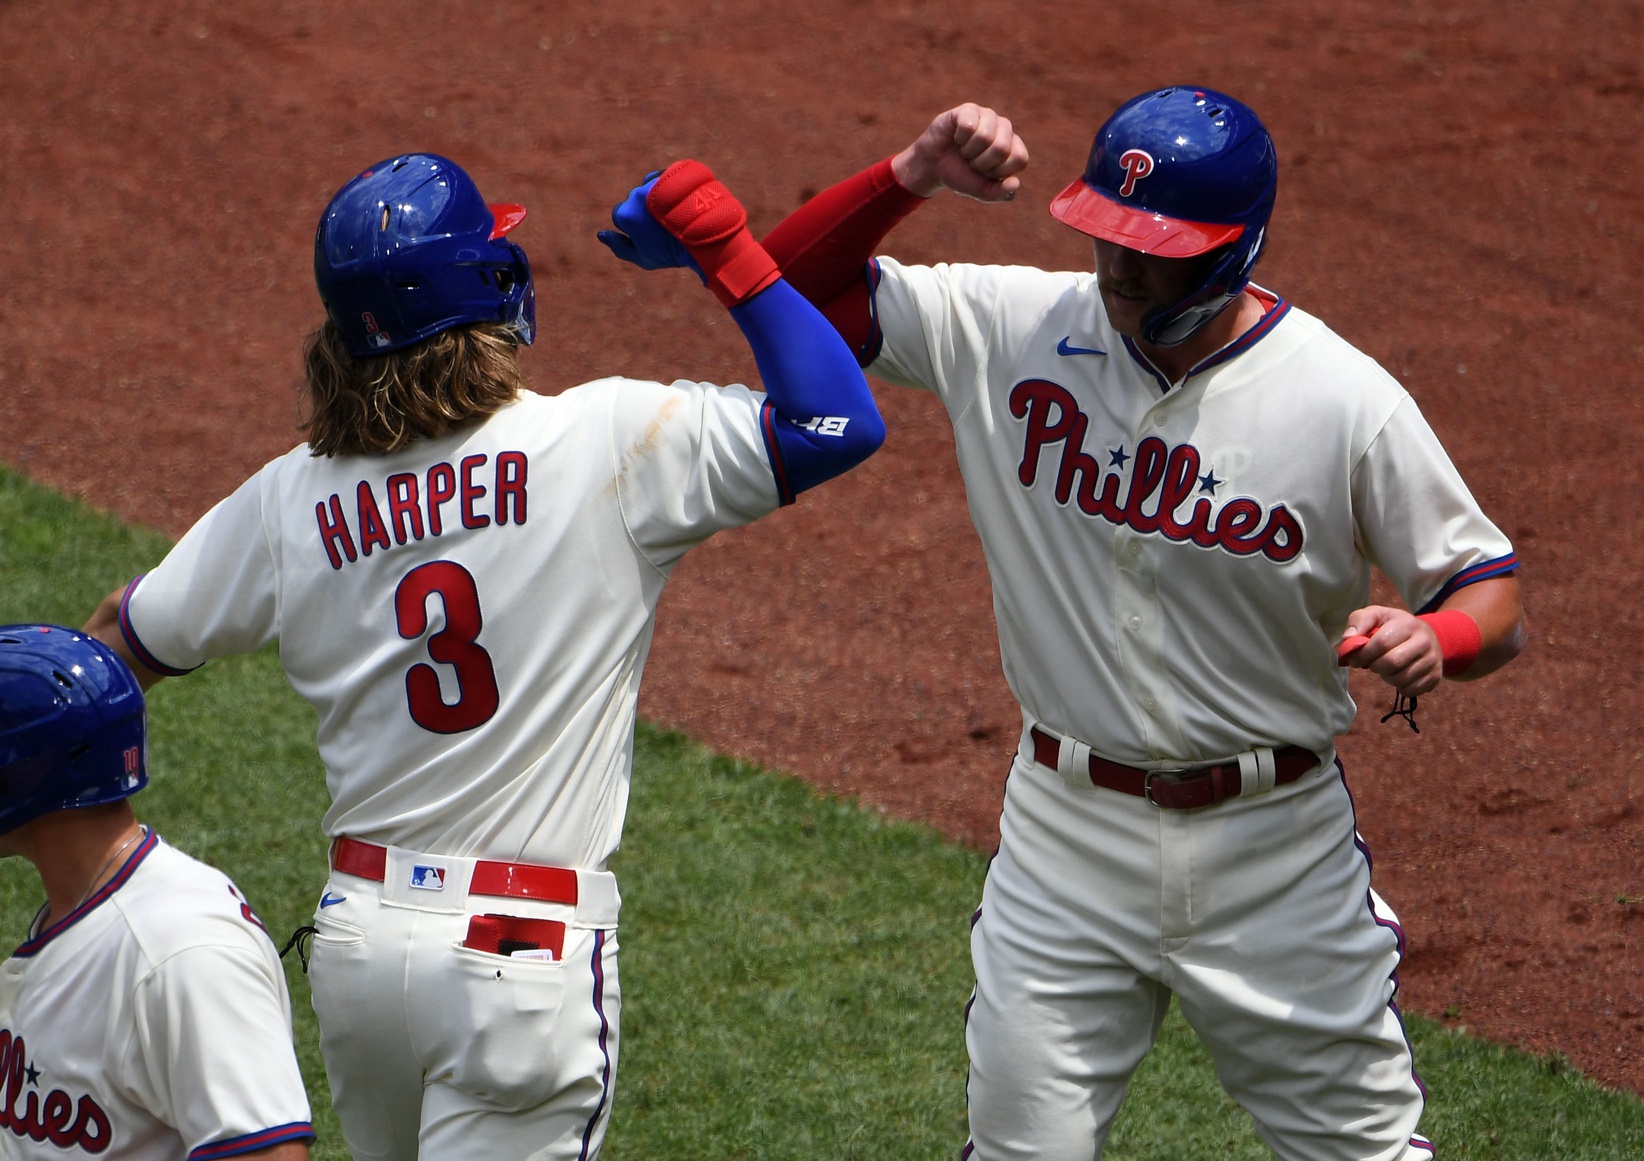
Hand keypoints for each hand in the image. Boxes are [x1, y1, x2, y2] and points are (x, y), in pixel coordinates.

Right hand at [596, 171, 701, 274]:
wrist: (706, 237)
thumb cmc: (672, 252)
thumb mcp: (643, 258)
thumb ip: (619, 247)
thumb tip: (601, 235)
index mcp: (627, 213)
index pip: (620, 216)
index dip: (634, 228)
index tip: (650, 236)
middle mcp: (638, 193)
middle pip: (635, 200)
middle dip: (647, 211)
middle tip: (667, 227)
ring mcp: (657, 181)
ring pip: (651, 187)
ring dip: (659, 197)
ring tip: (676, 213)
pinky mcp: (674, 172)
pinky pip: (669, 178)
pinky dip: (674, 187)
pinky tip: (684, 201)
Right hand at [891, 103, 1028, 200]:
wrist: (934, 166)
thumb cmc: (961, 175)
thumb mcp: (982, 191)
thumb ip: (1001, 193)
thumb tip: (1015, 183)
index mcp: (1014, 148)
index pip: (1020, 159)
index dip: (998, 171)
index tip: (986, 172)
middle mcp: (1005, 128)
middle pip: (1001, 148)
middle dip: (981, 162)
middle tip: (972, 161)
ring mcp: (988, 116)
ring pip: (985, 136)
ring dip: (969, 151)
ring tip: (964, 150)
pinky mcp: (969, 109)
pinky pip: (968, 126)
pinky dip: (958, 138)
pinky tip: (957, 137)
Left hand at [1336, 606, 1444, 697]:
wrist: (1426, 635)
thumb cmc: (1392, 626)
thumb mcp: (1375, 615)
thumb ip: (1358, 622)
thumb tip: (1348, 639)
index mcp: (1408, 624)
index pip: (1381, 643)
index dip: (1363, 654)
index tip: (1354, 659)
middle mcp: (1424, 641)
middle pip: (1392, 663)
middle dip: (1374, 667)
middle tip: (1370, 664)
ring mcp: (1432, 660)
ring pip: (1401, 679)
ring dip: (1385, 677)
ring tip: (1385, 668)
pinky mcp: (1436, 677)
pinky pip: (1410, 691)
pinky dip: (1398, 687)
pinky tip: (1398, 676)